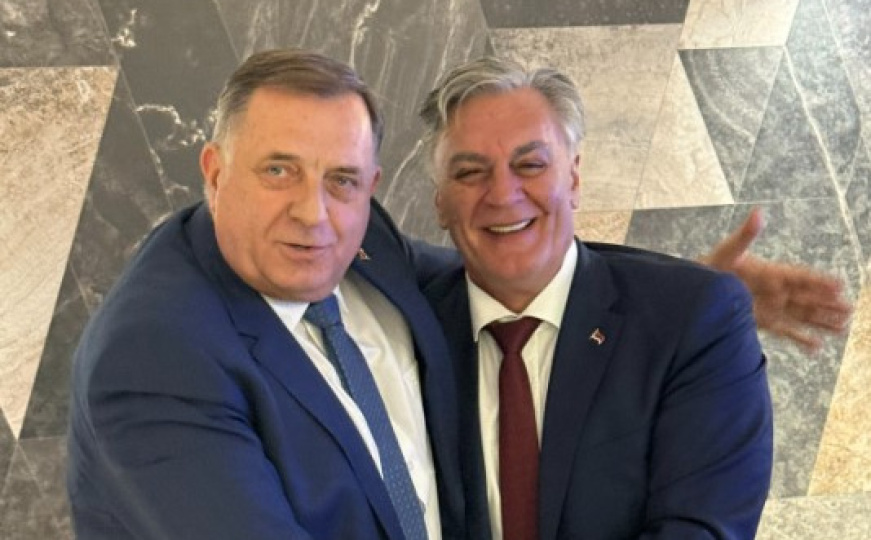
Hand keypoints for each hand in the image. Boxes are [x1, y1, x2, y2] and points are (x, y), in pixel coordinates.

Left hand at [701, 208, 851, 350]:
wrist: (696, 289)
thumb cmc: (712, 266)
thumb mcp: (729, 249)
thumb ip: (746, 234)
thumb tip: (758, 213)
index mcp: (771, 271)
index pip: (800, 276)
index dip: (819, 281)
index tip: (839, 284)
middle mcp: (775, 290)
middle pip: (807, 297)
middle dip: (828, 303)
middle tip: (850, 308)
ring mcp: (770, 307)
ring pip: (802, 315)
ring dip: (821, 321)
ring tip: (843, 327)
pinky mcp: (762, 322)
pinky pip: (785, 331)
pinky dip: (800, 339)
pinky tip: (816, 347)